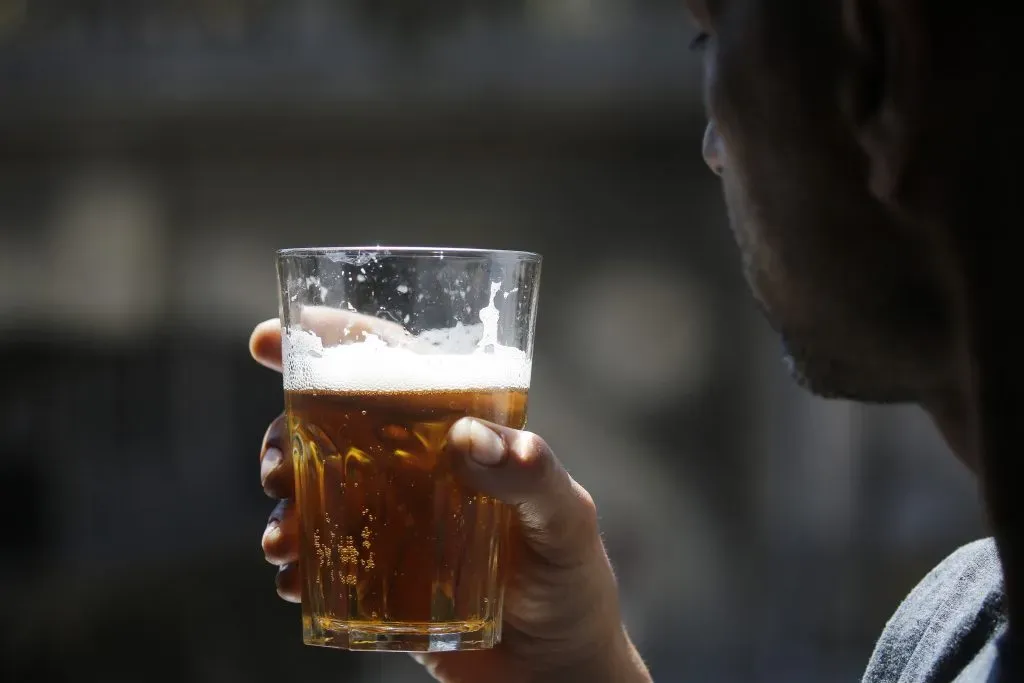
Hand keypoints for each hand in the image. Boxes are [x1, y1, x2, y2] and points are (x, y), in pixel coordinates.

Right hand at [251, 315, 651, 682]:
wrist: (556, 672)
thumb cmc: (573, 582)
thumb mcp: (567, 521)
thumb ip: (533, 477)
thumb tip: (470, 437)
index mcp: (457, 432)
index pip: (390, 368)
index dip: (328, 343)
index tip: (264, 340)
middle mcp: (416, 468)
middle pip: (329, 427)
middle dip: (282, 436)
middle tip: (275, 468)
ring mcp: (391, 522)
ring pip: (313, 492)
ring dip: (280, 507)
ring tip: (280, 540)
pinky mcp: (377, 577)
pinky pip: (320, 559)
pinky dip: (296, 565)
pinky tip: (294, 580)